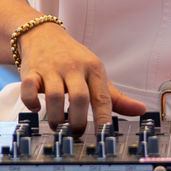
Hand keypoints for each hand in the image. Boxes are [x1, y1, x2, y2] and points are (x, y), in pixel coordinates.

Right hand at [18, 23, 145, 131]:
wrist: (42, 34)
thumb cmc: (73, 59)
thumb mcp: (95, 73)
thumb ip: (115, 96)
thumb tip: (140, 110)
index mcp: (93, 68)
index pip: (102, 97)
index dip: (104, 119)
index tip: (103, 136)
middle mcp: (73, 67)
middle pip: (80, 98)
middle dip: (78, 121)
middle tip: (76, 132)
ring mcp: (51, 68)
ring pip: (54, 96)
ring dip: (56, 118)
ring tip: (59, 124)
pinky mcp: (31, 70)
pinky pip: (29, 88)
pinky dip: (31, 102)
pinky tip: (36, 108)